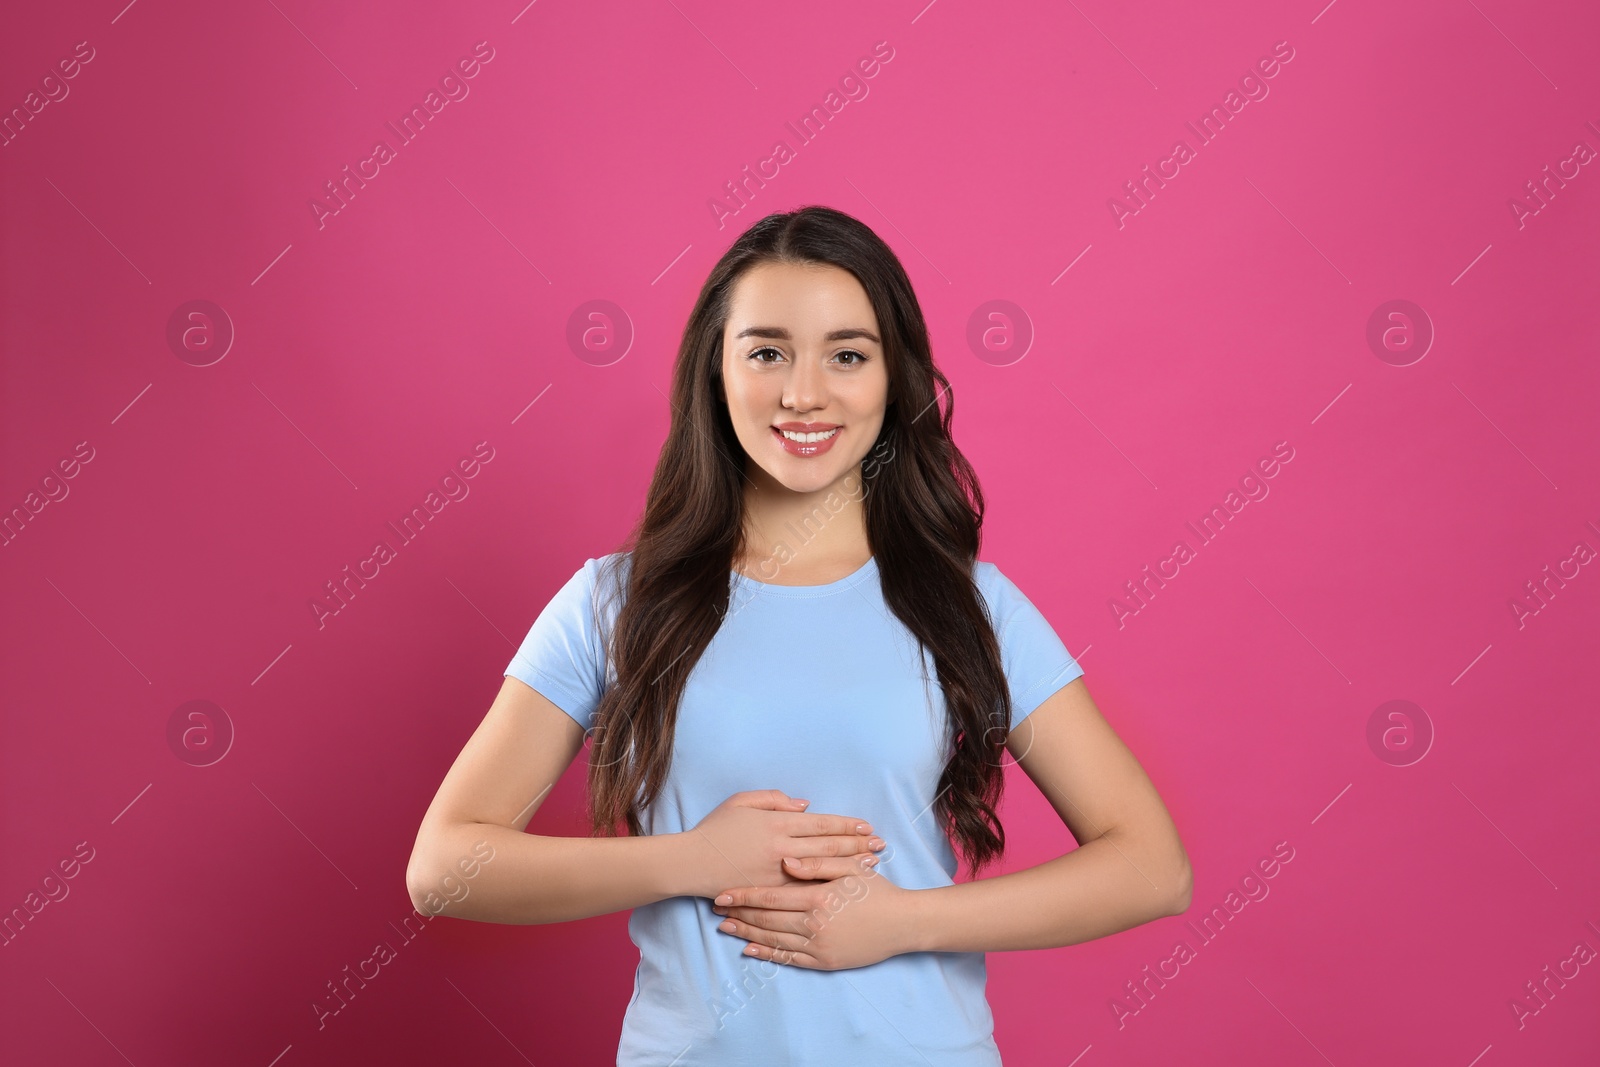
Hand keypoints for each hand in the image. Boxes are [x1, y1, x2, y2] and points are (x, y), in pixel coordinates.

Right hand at [683, 789, 884, 898]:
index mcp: (775, 823)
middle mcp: (780, 847)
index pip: (820, 823)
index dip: (846, 824)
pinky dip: (826, 886)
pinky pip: (804, 890)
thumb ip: (774, 799)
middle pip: (827, 845)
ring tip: (871, 864)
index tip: (866, 826)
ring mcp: (776, 872)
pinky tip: (842, 885)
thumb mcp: (741, 801)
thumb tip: (804, 806)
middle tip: (880, 845)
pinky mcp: (769, 892)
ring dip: (849, 865)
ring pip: (821, 868)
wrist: (690, 862)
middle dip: (857, 844)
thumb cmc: (715, 829)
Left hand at [710, 857, 914, 969]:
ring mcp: (819, 945)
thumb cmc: (877, 891)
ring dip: (747, 933)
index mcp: (819, 896)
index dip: (744, 895)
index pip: (771, 897)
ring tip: (726, 928)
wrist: (903, 924)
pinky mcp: (824, 962)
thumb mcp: (850, 869)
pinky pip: (789, 958)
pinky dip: (767, 954)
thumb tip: (786, 862)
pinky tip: (750, 949)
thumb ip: (818, 863)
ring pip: (774, 939)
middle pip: (767, 919)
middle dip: (739, 913)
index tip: (723, 893)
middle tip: (716, 910)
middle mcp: (815, 923)